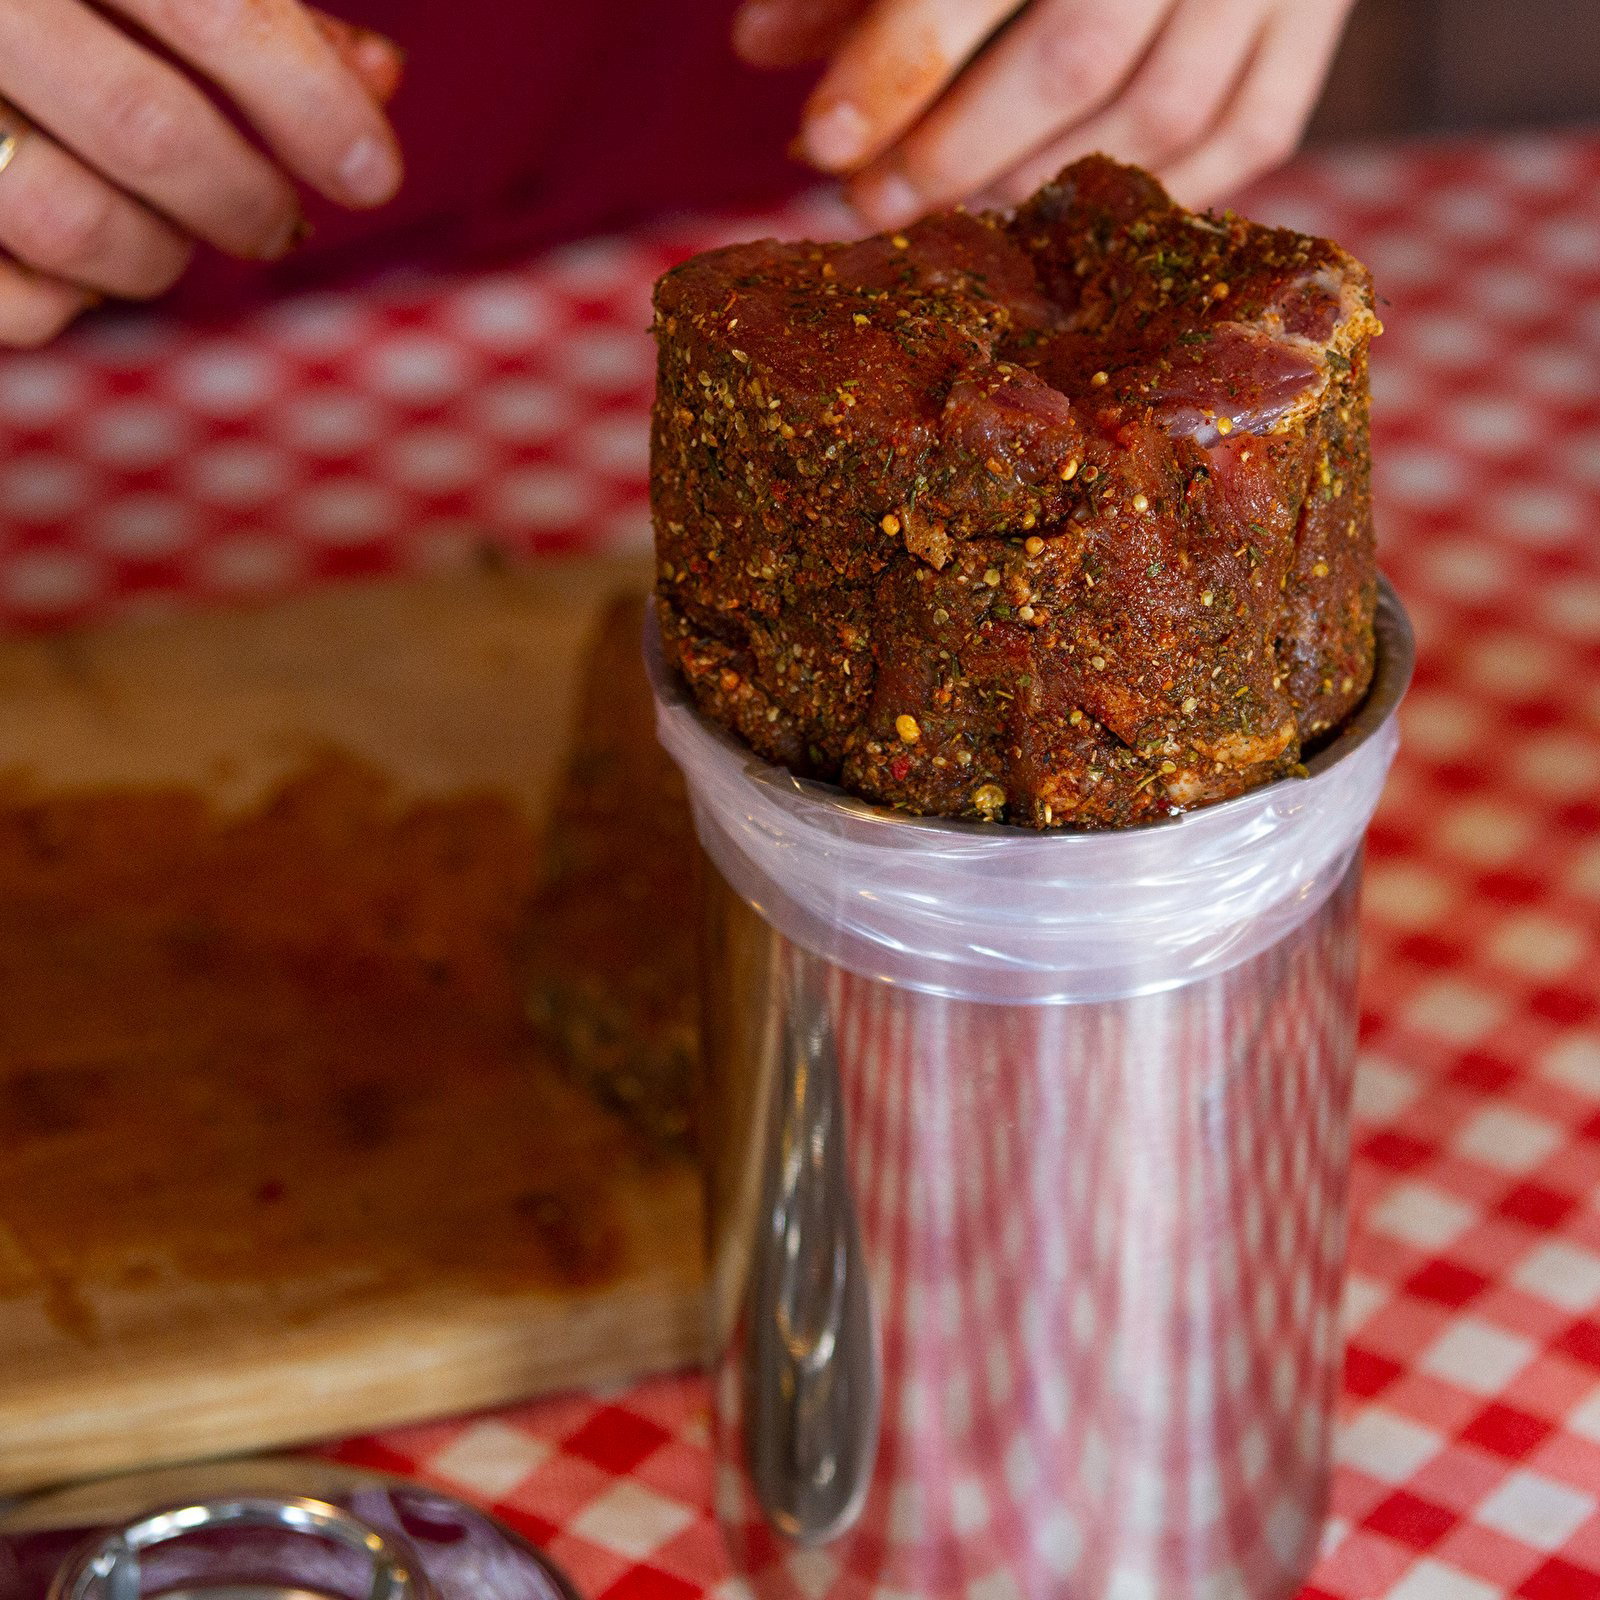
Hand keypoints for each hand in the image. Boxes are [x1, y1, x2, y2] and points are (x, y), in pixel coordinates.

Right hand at [0, 0, 403, 346]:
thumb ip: (256, 8)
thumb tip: (379, 77)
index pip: (214, 6)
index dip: (310, 103)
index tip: (369, 173)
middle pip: (147, 130)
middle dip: (245, 201)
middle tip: (277, 221)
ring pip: (71, 224)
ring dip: (159, 257)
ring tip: (180, 237)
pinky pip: (12, 301)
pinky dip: (66, 303)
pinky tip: (81, 265)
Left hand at [734, 0, 1354, 226]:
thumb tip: (758, 52)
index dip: (894, 69)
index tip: (820, 146)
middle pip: (1072, 60)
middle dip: (952, 155)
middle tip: (863, 205)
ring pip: (1160, 115)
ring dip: (1039, 186)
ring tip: (952, 212)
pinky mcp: (1319, 13)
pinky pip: (1249, 134)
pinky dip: (1155, 191)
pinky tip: (1068, 210)